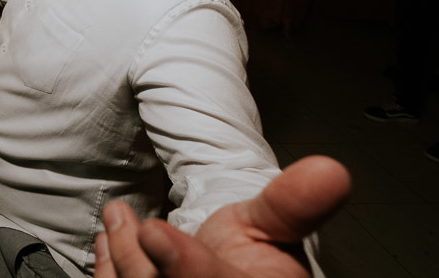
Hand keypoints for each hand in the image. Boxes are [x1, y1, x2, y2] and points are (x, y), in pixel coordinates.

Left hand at [94, 156, 350, 277]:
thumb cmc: (253, 262)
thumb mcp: (275, 227)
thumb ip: (293, 203)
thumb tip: (330, 171)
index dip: (186, 267)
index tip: (155, 233)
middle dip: (138, 260)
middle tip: (125, 220)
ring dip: (120, 260)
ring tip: (117, 220)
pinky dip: (109, 272)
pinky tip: (108, 244)